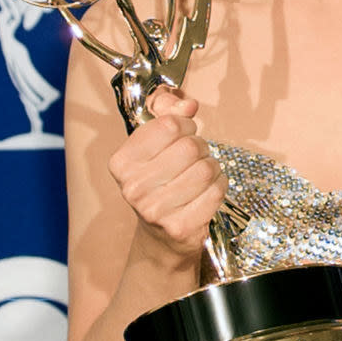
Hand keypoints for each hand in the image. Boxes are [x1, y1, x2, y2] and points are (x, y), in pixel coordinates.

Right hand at [107, 87, 226, 260]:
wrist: (160, 236)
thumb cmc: (160, 183)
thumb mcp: (154, 145)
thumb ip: (167, 114)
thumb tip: (187, 104)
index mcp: (122, 162)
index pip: (169, 125)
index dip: (185, 125)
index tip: (182, 135)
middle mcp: (134, 187)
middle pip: (191, 146)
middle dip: (200, 147)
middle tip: (194, 158)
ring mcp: (155, 210)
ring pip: (206, 168)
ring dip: (212, 167)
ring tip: (200, 175)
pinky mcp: (180, 227)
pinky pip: (216, 190)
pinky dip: (219, 186)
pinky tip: (206, 191)